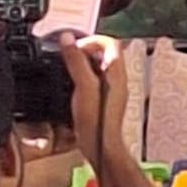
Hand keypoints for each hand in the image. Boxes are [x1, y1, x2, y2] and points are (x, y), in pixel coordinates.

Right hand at [58, 33, 125, 158]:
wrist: (100, 147)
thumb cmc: (95, 121)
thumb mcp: (83, 86)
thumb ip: (76, 62)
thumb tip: (68, 39)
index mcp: (116, 72)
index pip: (110, 42)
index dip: (91, 40)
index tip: (74, 46)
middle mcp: (118, 78)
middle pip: (105, 53)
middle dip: (86, 50)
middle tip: (69, 55)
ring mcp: (113, 89)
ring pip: (100, 66)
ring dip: (84, 63)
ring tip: (68, 69)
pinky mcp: (105, 100)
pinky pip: (96, 79)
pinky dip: (84, 76)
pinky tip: (72, 86)